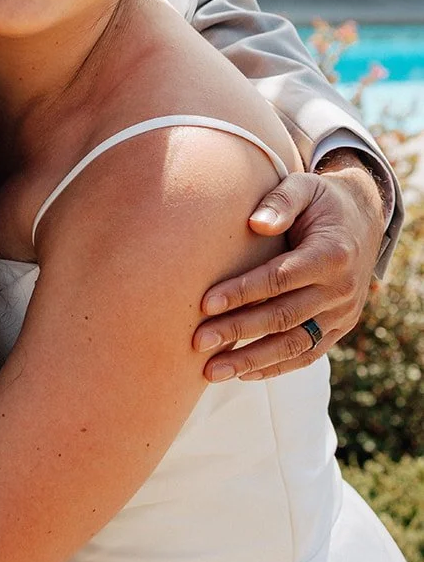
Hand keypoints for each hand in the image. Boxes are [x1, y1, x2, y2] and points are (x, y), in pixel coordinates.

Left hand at [193, 159, 385, 381]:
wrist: (364, 221)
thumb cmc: (321, 202)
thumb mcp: (305, 187)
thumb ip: (281, 201)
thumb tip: (256, 223)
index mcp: (332, 254)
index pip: (280, 278)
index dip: (242, 292)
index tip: (204, 304)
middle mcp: (341, 289)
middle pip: (283, 316)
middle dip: (237, 331)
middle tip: (197, 342)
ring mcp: (342, 314)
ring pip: (294, 345)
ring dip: (251, 361)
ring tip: (211, 372)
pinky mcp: (339, 329)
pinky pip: (307, 354)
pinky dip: (275, 367)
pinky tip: (242, 374)